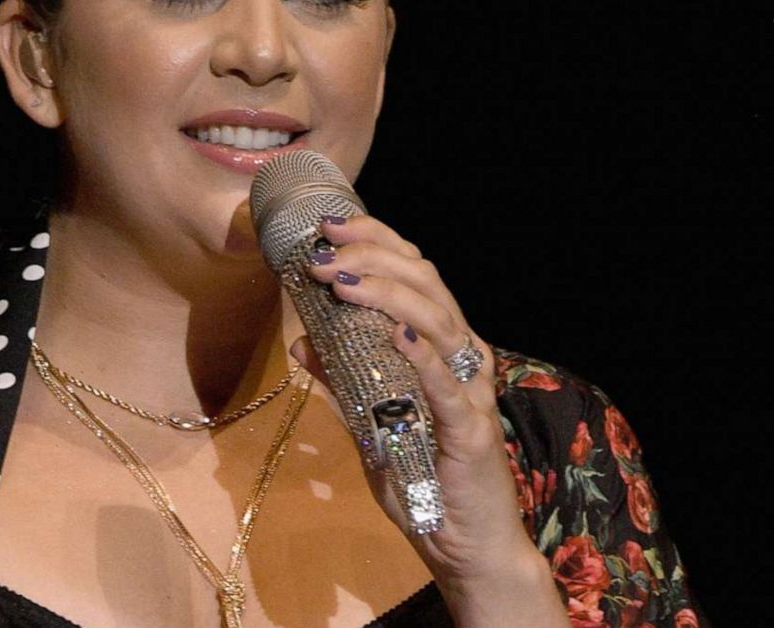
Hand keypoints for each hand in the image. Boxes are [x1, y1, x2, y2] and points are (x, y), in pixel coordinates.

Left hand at [292, 216, 567, 625]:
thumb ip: (343, 381)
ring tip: (342, 282)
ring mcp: (471, 392)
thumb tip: (302, 341)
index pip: (416, 274)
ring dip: (386, 296)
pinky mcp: (471, 432)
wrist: (464, 546)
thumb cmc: (423, 480)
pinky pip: (448, 388)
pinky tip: (398, 335)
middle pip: (427, 284)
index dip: (375, 241)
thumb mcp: (371, 424)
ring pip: (438, 322)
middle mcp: (464, 358)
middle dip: (372, 258)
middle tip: (323, 253)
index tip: (328, 227)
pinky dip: (423, 358)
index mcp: (443, 347)